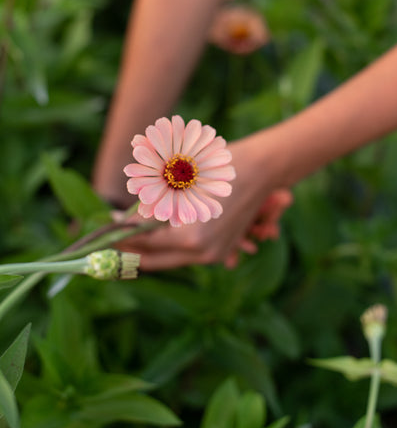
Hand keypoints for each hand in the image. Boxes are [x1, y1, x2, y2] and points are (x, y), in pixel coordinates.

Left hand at [117, 135, 292, 269]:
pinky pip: (185, 253)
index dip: (120, 237)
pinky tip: (155, 232)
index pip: (144, 243)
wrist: (262, 168)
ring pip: (169, 258)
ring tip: (128, 234)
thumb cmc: (217, 167)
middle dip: (130, 251)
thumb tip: (122, 223)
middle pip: (154, 260)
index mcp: (191, 238)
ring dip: (149, 247)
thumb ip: (149, 207)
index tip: (103, 232)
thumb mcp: (178, 183)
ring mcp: (214, 256)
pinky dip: (168, 244)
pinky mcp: (221, 252)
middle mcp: (203, 254)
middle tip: (109, 242)